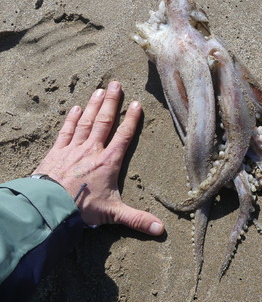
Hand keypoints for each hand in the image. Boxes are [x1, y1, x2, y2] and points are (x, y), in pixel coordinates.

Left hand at [33, 81, 163, 235]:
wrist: (47, 206)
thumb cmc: (81, 209)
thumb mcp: (113, 214)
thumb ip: (138, 219)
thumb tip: (161, 230)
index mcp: (108, 162)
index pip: (124, 135)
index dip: (131, 119)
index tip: (136, 103)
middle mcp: (92, 150)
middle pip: (104, 121)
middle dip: (112, 102)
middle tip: (116, 83)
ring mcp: (73, 148)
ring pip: (86, 121)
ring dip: (94, 105)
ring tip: (100, 90)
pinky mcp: (56, 152)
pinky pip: (66, 131)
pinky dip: (71, 119)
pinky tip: (76, 108)